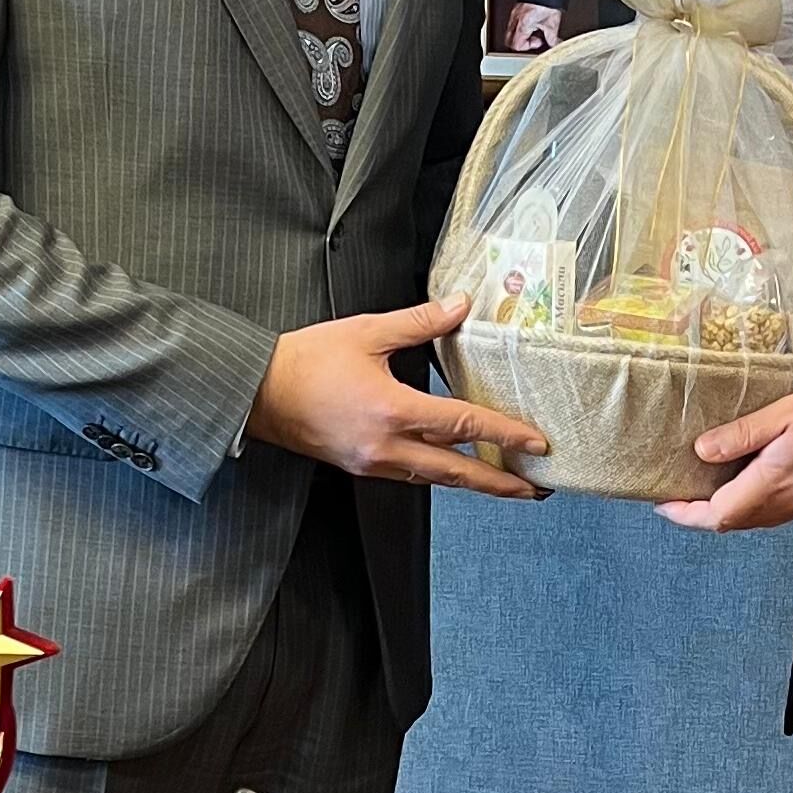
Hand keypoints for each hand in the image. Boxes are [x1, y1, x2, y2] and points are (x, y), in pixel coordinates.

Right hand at [249, 298, 548, 495]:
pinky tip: (457, 469)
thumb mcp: (366, 332)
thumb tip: (460, 305)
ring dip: (475, 482)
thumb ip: (420, 322)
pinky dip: (442, 475)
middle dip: (501, 482)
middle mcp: (385, 446)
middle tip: (536, 487)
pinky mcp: (363, 467)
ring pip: (436, 478)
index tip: (536, 442)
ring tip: (507, 483)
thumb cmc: (304, 362)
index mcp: (391, 410)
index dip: (504, 434)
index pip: (462, 425)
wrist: (256, 393)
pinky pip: (413, 475)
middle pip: (457, 472)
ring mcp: (373, 463)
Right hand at [505, 2, 562, 54]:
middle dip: (521, 43)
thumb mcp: (552, 23)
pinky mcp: (517, 8)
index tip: (537, 42)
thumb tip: (553, 44)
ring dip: (521, 34)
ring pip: (510, 31)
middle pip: (509, 40)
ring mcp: (515, 13)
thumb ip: (552, 38)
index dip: (527, 47)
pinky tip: (532, 22)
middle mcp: (516, 19)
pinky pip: (514, 22)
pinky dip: (521, 26)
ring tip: (534, 30)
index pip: (516, 45)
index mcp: (523, 24)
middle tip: (532, 40)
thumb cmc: (546, 1)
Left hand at [658, 382, 792, 530]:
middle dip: (700, 515)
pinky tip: (749, 478)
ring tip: (708, 487)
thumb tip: (703, 451)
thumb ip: (742, 434)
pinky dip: (751, 501)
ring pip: (753, 519)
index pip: (716, 515)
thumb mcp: (786, 413)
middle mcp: (786, 504)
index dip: (685, 514)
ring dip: (725, 509)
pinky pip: (774, 510)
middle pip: (731, 523)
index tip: (664, 504)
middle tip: (678, 497)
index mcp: (772, 484)